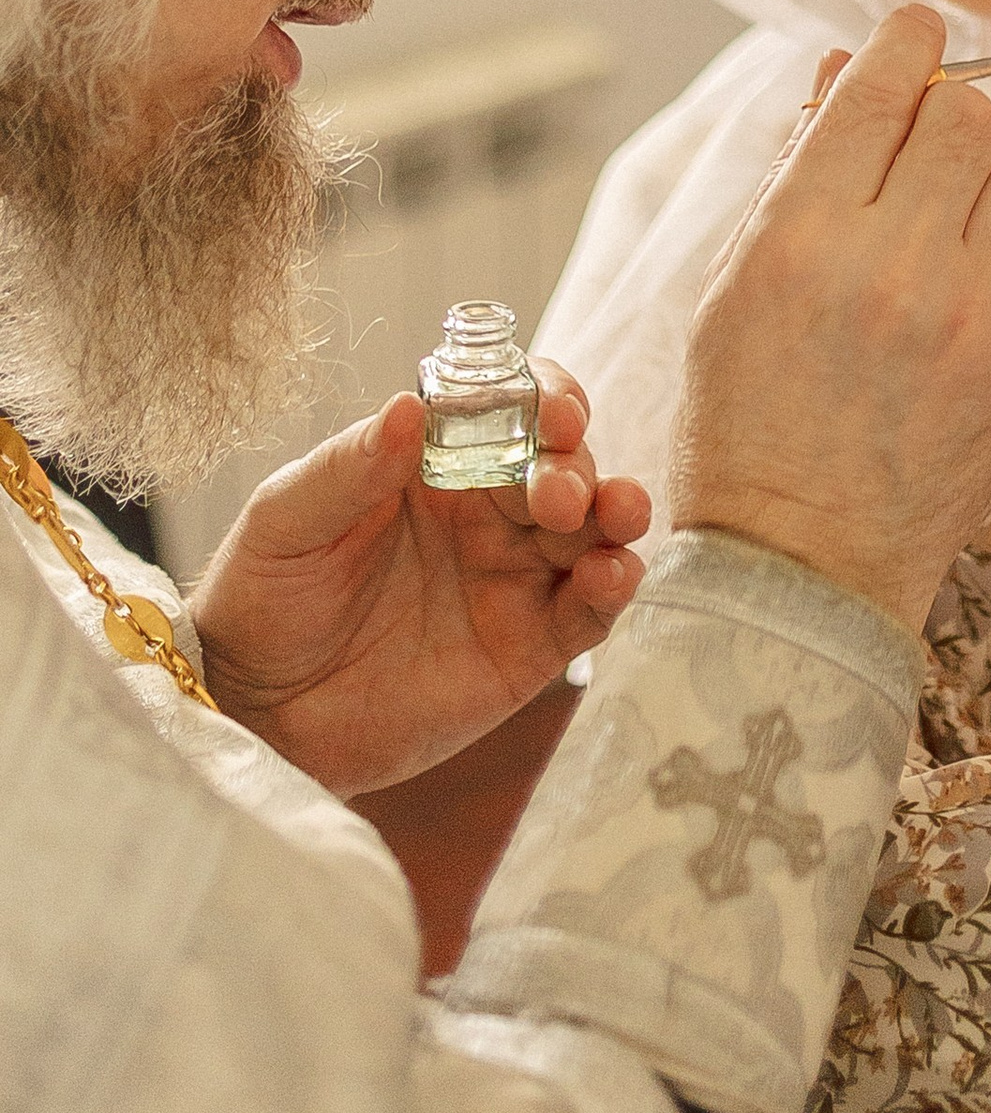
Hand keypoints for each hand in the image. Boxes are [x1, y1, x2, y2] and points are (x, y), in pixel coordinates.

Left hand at [190, 366, 649, 796]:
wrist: (253, 716)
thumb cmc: (260, 599)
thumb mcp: (286, 520)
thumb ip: (349, 467)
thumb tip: (408, 407)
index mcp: (435, 463)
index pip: (510, 407)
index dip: (544, 397)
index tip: (551, 411)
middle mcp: (486, 510)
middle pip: (563, 462)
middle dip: (576, 464)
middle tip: (556, 493)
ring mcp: (511, 578)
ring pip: (592, 527)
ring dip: (616, 509)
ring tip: (613, 516)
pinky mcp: (526, 649)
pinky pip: (587, 610)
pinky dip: (614, 585)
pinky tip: (611, 575)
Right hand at [667, 9, 990, 631]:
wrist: (801, 563)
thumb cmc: (747, 418)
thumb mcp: (733, 286)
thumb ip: (794, 168)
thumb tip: (847, 64)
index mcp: (801, 239)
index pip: (881, 89)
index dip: (905, 41)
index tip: (914, 33)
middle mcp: (891, 266)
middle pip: (964, 115)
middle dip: (946, 105)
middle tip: (925, 132)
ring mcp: (967, 316)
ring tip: (958, 199)